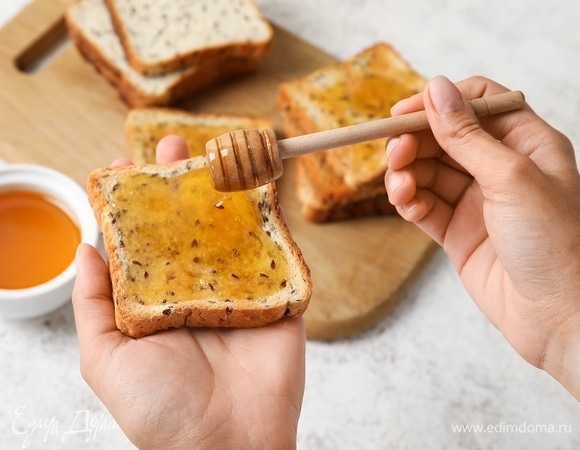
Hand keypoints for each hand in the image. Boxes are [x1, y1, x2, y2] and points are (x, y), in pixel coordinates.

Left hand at [72, 135, 304, 448]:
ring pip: (233, 229)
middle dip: (180, 182)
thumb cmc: (158, 410)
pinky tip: (264, 186)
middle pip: (190, 223)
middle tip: (174, 145)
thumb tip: (84, 248)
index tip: (124, 165)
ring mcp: (240, 290)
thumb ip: (92, 304)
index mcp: (156, 299)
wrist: (227, 444)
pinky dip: (273, 217)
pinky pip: (277, 251)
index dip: (134, 202)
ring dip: (226, 189)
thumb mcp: (105, 358)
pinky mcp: (277, 297)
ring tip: (216, 152)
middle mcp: (197, 289)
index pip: (144, 239)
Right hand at [385, 76, 579, 399]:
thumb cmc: (556, 244)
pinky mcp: (457, 232)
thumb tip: (436, 88)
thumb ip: (467, 135)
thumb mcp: (510, 177)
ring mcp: (477, 202)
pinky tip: (404, 202)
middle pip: (445, 137)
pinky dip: (409, 200)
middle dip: (416, 141)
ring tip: (399, 184)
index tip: (405, 112)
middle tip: (394, 151)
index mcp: (526, 144)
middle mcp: (500, 168)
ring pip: (428, 172)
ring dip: (407, 173)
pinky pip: (424, 206)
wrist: (559, 317)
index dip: (439, 102)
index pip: (477, 104)